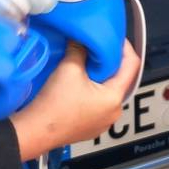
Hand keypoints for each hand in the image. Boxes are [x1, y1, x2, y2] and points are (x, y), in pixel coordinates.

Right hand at [12, 40, 140, 159]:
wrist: (37, 130)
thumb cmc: (56, 102)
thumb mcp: (69, 68)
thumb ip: (80, 48)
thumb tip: (81, 38)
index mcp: (114, 97)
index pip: (132, 65)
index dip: (124, 47)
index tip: (114, 38)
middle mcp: (114, 112)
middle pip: (119, 79)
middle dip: (107, 63)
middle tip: (95, 48)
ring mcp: (103, 122)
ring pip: (107, 92)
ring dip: (98, 78)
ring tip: (84, 65)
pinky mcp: (91, 128)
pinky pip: (97, 104)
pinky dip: (91, 92)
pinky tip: (77, 85)